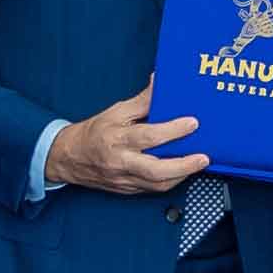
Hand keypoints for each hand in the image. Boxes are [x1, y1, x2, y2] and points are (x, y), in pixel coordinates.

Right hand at [43, 86, 207, 197]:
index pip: (147, 136)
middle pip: (155, 170)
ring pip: (157, 184)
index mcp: (117, 139)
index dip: (172, 130)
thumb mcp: (116, 111)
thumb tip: (160, 82)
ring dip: (180, 175)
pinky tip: (182, 172)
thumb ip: (142, 100)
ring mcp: (124, 179)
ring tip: (198, 164)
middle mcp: (121, 162)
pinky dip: (170, 181)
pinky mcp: (128, 190)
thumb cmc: (94, 132)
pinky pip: (153, 189)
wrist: (69, 158)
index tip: (192, 123)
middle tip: (203, 158)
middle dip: (182, 165)